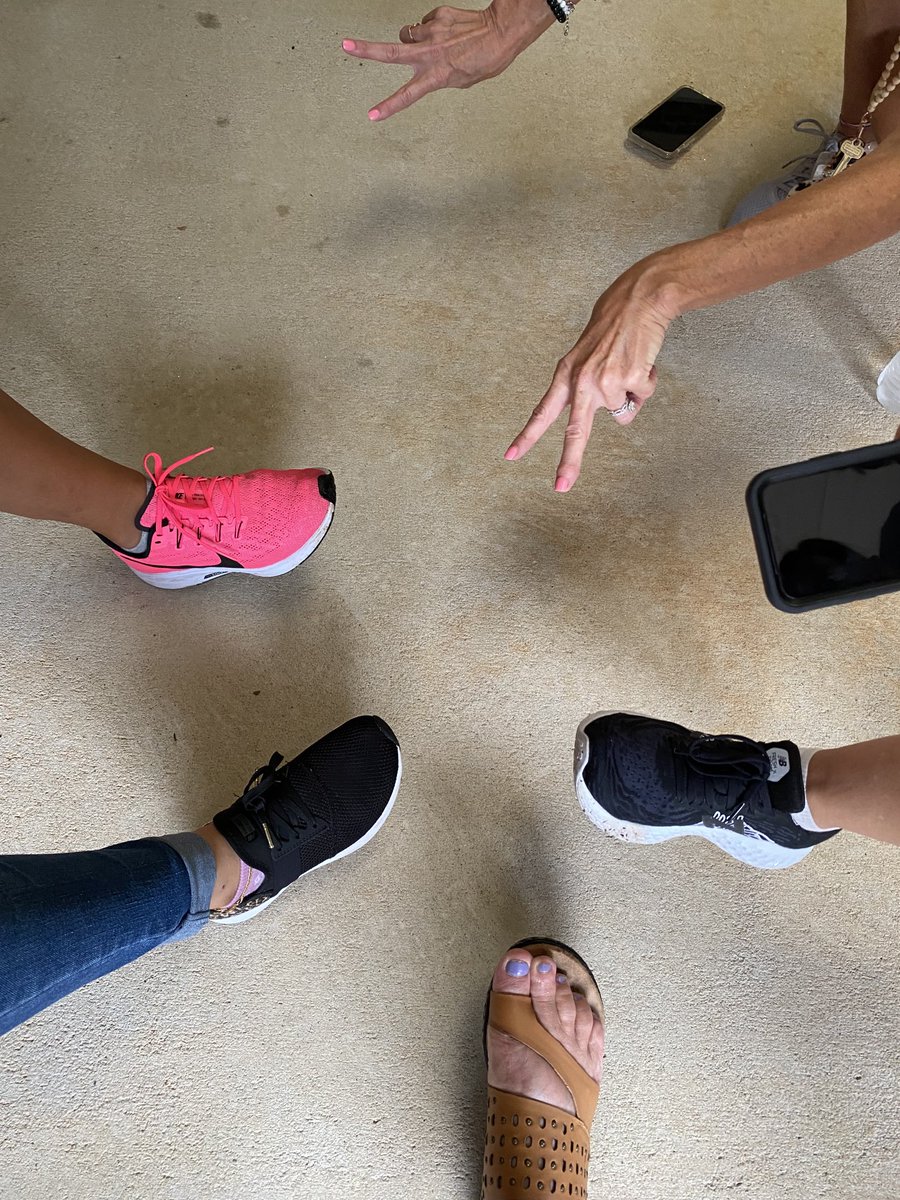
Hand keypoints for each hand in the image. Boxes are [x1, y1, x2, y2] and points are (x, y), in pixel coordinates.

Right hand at [342, 1, 552, 121]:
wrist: (500, 32)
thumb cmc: (485, 60)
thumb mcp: (462, 81)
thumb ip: (438, 75)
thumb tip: (424, 61)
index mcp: (436, 76)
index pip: (407, 95)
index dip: (388, 106)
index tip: (372, 115)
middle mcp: (430, 53)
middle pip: (389, 52)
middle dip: (365, 50)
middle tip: (345, 45)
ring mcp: (431, 32)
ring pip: (407, 34)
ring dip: (411, 39)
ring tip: (429, 43)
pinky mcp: (437, 16)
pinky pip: (425, 22)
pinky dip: (431, 28)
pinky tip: (446, 32)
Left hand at [505, 258, 677, 491]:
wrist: (638, 301)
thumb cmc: (613, 327)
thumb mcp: (587, 356)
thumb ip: (589, 389)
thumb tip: (618, 416)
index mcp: (566, 375)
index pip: (543, 411)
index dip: (527, 435)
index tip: (511, 456)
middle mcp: (582, 382)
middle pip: (575, 432)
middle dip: (569, 462)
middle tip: (561, 487)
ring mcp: (605, 382)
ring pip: (623, 413)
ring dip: (632, 394)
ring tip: (630, 364)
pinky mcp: (629, 379)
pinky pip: (642, 397)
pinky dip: (647, 383)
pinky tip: (642, 361)